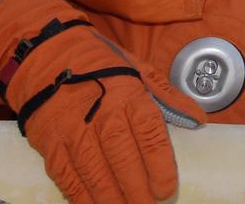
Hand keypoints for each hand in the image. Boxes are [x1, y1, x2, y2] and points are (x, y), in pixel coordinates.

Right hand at [5, 25, 204, 203]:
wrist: (44, 56)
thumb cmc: (99, 64)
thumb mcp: (139, 70)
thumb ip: (169, 98)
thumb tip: (200, 120)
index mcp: (128, 95)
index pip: (149, 135)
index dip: (160, 166)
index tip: (168, 188)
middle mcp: (101, 115)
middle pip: (123, 160)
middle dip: (138, 190)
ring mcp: (73, 132)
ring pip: (95, 174)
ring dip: (111, 199)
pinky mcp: (50, 145)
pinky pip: (67, 178)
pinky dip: (81, 197)